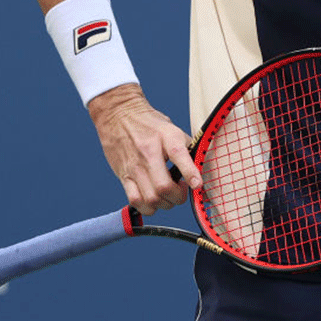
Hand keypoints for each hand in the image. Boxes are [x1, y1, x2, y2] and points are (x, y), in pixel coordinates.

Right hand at [87, 83, 201, 215]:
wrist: (118, 114)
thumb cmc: (149, 123)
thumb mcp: (172, 129)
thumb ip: (187, 147)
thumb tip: (203, 165)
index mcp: (166, 137)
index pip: (178, 155)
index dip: (191, 173)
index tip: (198, 185)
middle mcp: (149, 153)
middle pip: (163, 187)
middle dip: (178, 197)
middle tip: (182, 191)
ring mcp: (134, 166)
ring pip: (151, 199)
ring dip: (165, 204)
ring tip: (168, 196)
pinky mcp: (123, 175)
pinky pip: (135, 201)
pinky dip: (148, 207)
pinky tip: (153, 200)